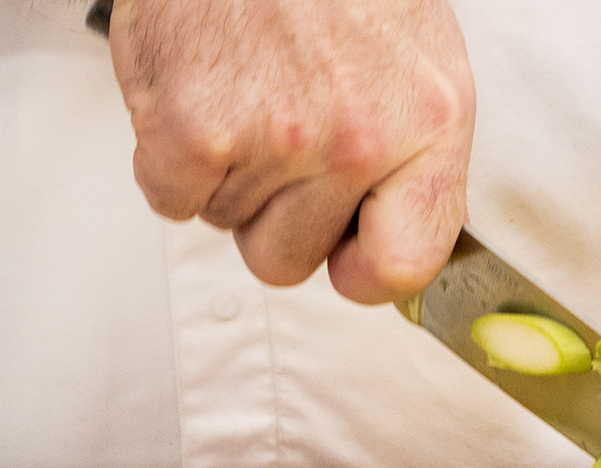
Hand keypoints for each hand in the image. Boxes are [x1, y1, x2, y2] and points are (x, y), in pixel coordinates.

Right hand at [107, 0, 472, 303]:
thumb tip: (393, 239)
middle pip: (292, 260)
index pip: (405, 265)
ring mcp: (274, 140)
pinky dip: (170, 160)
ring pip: (228, 225)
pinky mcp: (191, 134)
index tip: (347, 259)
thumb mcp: (420, 62)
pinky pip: (170, 199)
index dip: (363, 273)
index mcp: (429, 126)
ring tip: (245, 93)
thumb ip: (415, 158)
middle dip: (276, 214)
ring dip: (226, 174)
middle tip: (277, 138)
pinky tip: (199, 96)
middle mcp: (357, 141)